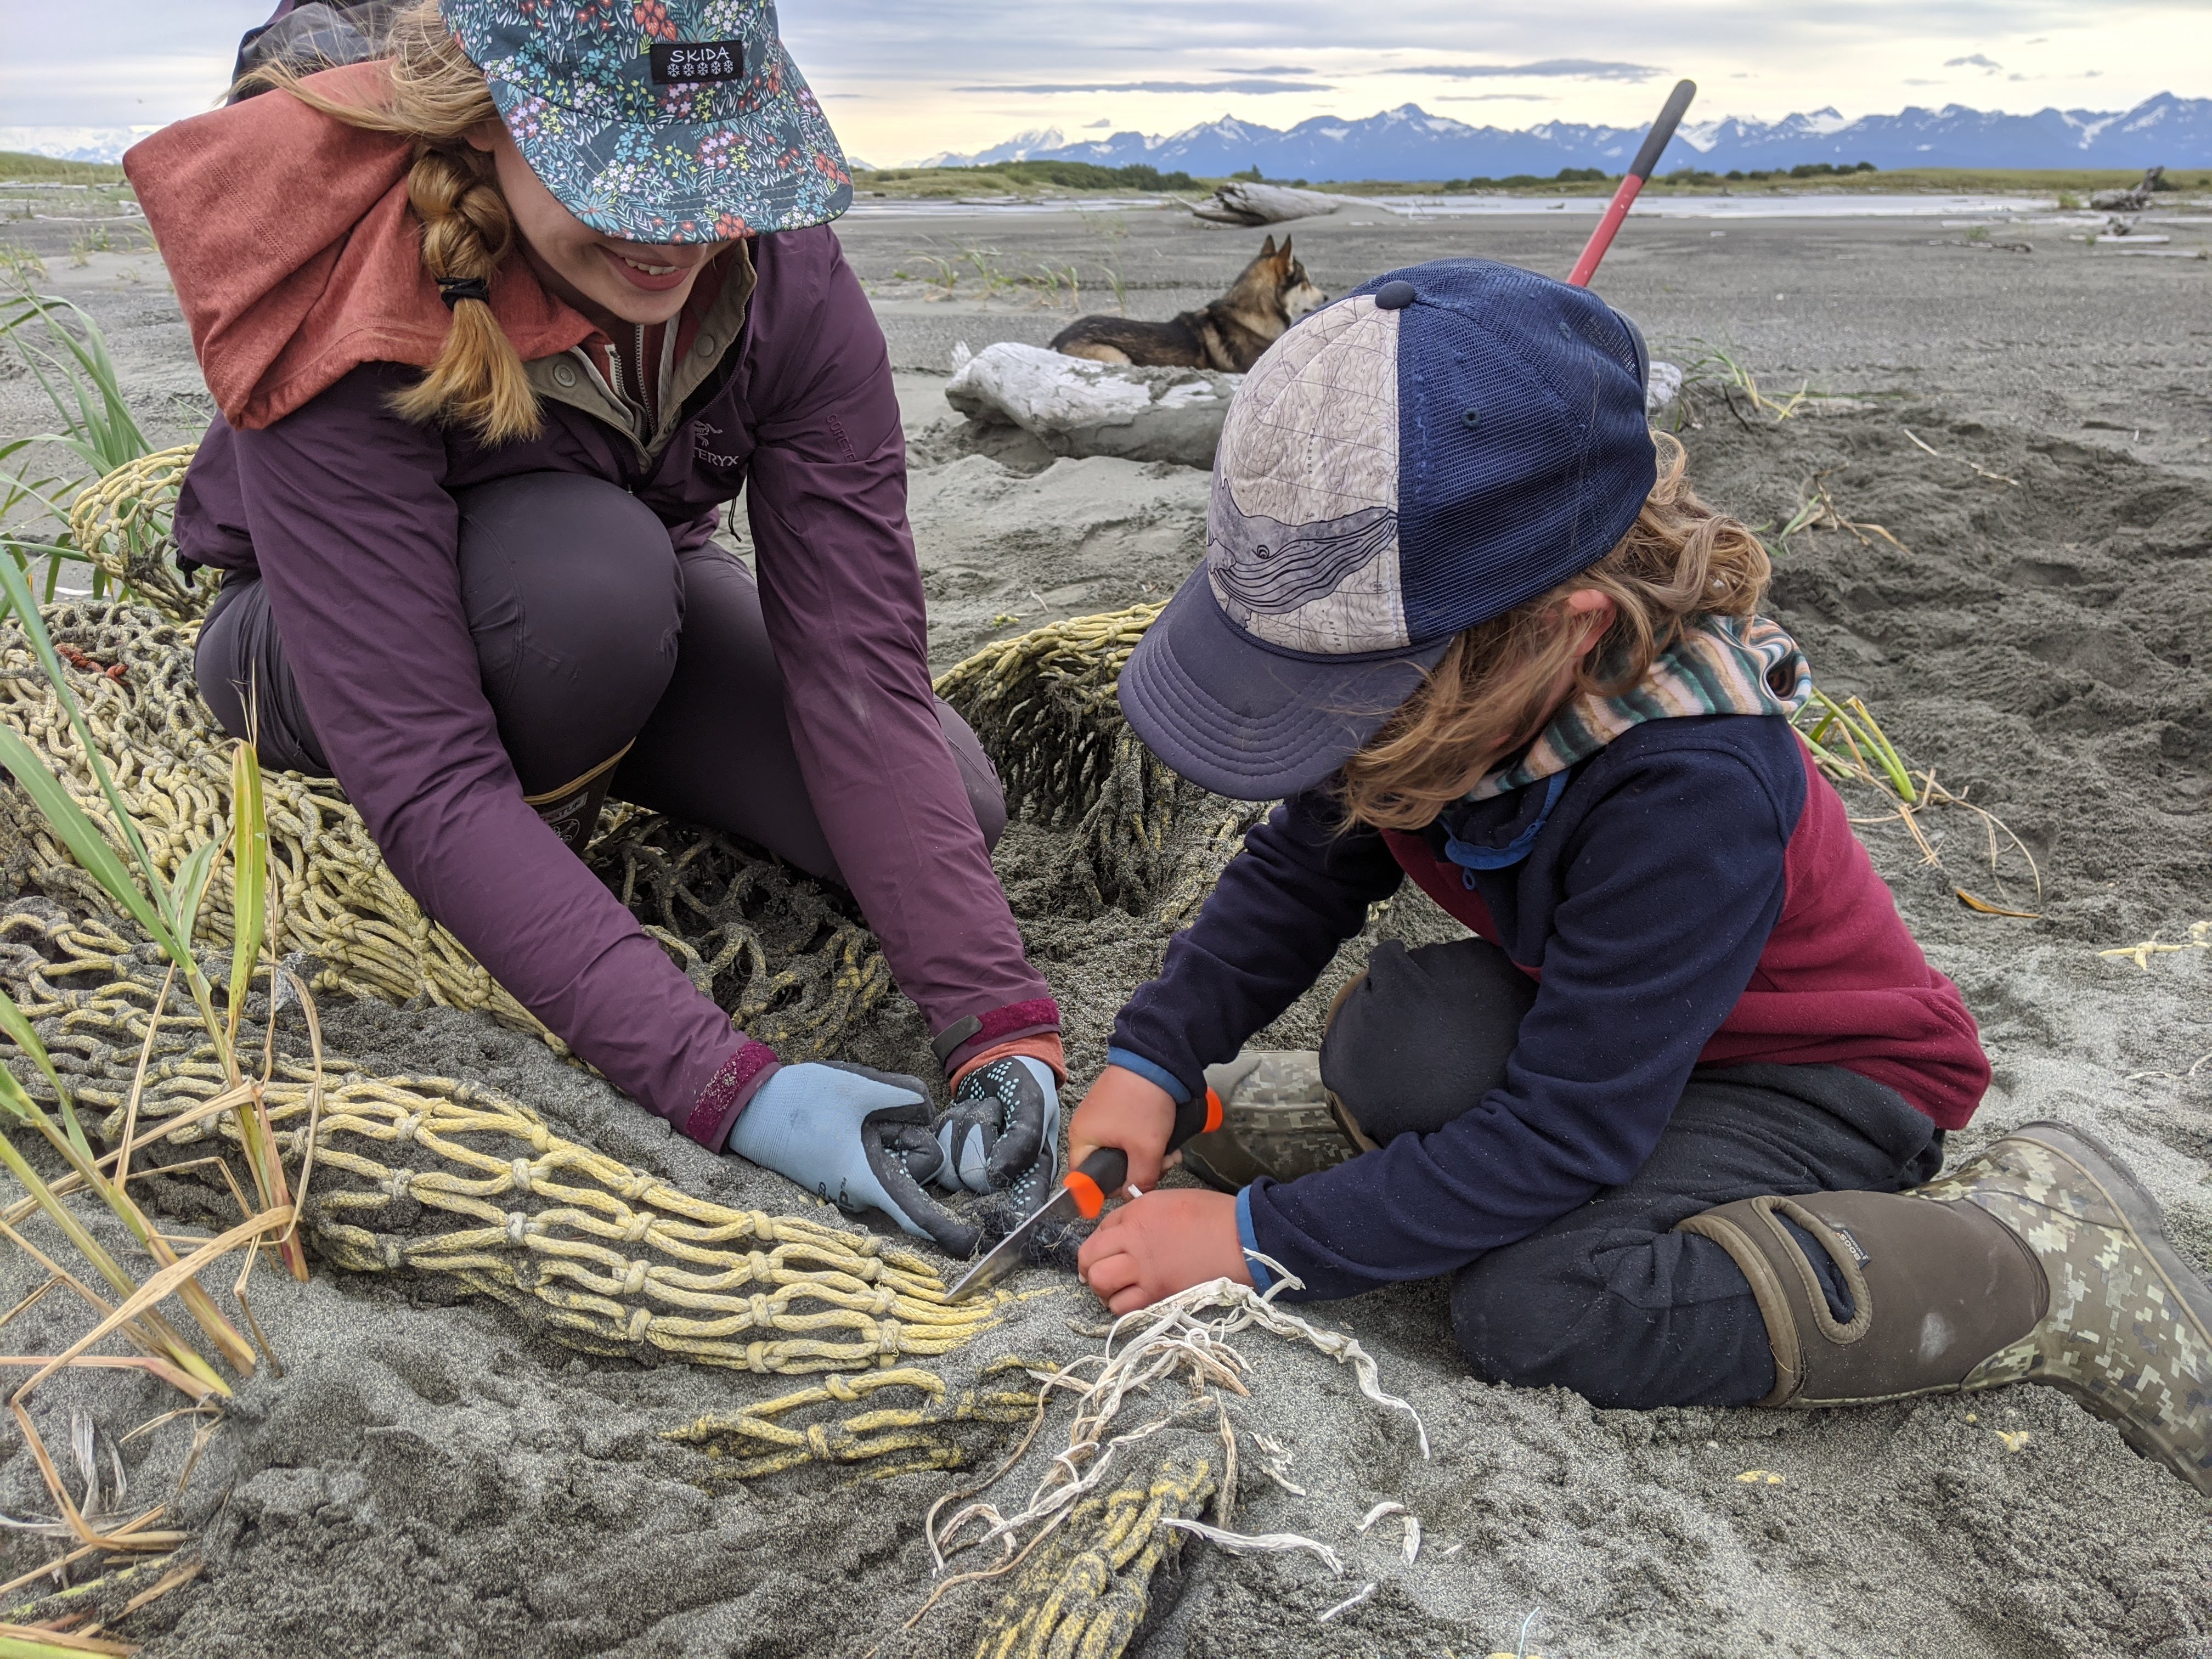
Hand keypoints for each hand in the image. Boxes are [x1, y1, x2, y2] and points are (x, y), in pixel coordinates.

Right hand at [724, 1062, 979, 1257]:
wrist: (751, 1108)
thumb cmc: (802, 1101)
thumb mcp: (861, 1088)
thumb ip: (907, 1097)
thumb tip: (929, 1111)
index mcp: (867, 1178)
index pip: (914, 1211)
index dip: (944, 1229)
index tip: (968, 1246)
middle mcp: (863, 1190)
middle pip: (918, 1161)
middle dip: (907, 1132)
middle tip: (866, 1114)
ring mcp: (852, 1183)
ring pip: (898, 1152)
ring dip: (887, 1128)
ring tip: (848, 1115)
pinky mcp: (844, 1172)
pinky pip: (878, 1152)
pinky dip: (874, 1132)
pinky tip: (844, 1119)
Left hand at [934, 1056, 1060, 1209]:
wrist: (998, 1058)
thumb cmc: (1025, 1082)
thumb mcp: (1032, 1103)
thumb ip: (1023, 1140)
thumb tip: (998, 1176)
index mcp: (1034, 1174)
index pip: (1020, 1211)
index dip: (1004, 1209)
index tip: (991, 1179)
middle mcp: (1004, 1179)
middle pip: (975, 1181)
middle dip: (980, 1137)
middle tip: (995, 1111)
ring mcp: (974, 1169)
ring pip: (952, 1166)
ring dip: (964, 1127)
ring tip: (983, 1108)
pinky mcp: (951, 1156)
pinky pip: (937, 1151)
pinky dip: (948, 1124)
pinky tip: (966, 1110)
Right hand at [1066, 1065, 1177, 1192]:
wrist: (1157, 1060)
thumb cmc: (1142, 1098)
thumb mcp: (1145, 1148)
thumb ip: (1139, 1179)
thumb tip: (1134, 1195)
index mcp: (1081, 1138)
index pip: (1084, 1179)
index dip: (1109, 1188)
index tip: (1129, 1188)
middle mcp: (1088, 1128)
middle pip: (1109, 1166)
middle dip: (1139, 1170)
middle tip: (1159, 1166)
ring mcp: (1105, 1117)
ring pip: (1125, 1152)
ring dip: (1149, 1156)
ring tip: (1168, 1152)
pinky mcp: (1120, 1109)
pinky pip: (1131, 1135)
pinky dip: (1149, 1140)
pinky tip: (1167, 1140)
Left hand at [1076, 1189, 1250, 1316]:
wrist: (1241, 1239)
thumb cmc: (1212, 1215)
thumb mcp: (1167, 1200)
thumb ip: (1138, 1214)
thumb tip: (1120, 1231)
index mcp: (1137, 1214)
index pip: (1098, 1231)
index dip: (1099, 1242)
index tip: (1105, 1250)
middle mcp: (1134, 1242)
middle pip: (1089, 1259)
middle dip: (1089, 1266)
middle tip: (1099, 1270)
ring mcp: (1145, 1271)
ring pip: (1101, 1285)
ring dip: (1103, 1288)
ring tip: (1114, 1288)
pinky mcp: (1159, 1295)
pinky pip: (1124, 1307)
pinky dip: (1122, 1305)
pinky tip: (1132, 1299)